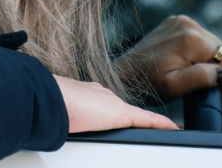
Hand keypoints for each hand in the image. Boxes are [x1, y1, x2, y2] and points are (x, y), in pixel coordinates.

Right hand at [53, 75, 178, 132]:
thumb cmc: (48, 105)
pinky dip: (161, 124)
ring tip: (160, 129)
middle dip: (128, 117)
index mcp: (85, 93)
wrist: (51, 99)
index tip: (110, 112)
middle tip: (141, 125)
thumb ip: (62, 116)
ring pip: (135, 114)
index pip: (102, 100)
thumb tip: (53, 126)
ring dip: (146, 123)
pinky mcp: (122, 114)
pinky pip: (148, 120)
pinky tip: (173, 129)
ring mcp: (112, 103)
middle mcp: (101, 94)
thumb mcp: (57, 111)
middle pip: (119, 108)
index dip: (108, 107)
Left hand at [116, 15, 221, 101]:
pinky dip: (198, 51)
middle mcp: (189, 24)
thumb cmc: (148, 83)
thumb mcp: (175, 86)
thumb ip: (201, 77)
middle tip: (207, 88)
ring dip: (209, 60)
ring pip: (212, 44)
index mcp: (192, 39)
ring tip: (195, 76)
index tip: (220, 97)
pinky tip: (186, 63)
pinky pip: (199, 37)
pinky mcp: (176, 22)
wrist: (126, 72)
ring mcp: (182, 21)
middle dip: (219, 71)